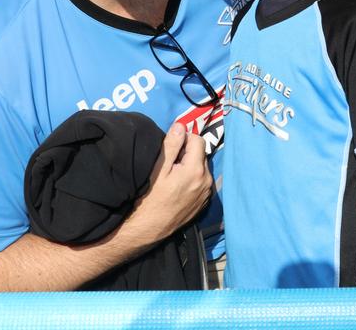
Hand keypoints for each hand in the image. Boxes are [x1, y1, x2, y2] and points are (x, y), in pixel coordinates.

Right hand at [128, 123, 212, 242]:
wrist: (148, 228)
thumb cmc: (150, 197)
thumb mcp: (158, 168)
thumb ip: (171, 145)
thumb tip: (180, 126)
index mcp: (196, 170)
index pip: (198, 140)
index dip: (185, 139)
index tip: (172, 147)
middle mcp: (207, 181)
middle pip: (201, 154)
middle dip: (188, 153)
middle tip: (170, 163)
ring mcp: (206, 194)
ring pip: (202, 168)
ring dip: (191, 166)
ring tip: (173, 176)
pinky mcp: (203, 203)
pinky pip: (202, 182)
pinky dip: (193, 179)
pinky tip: (178, 187)